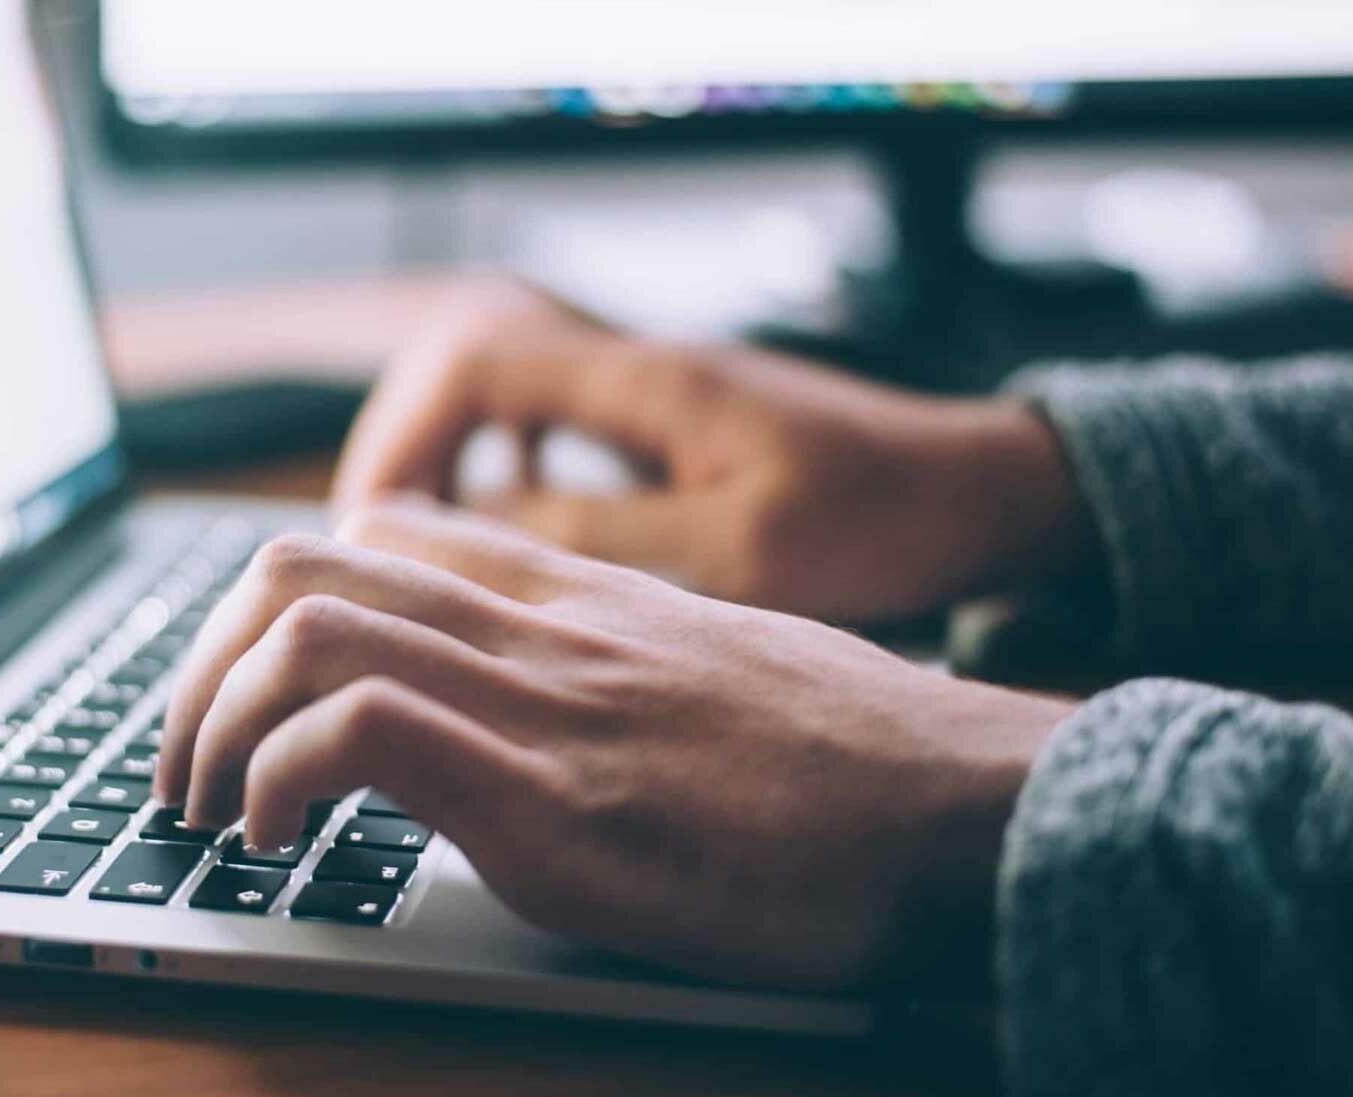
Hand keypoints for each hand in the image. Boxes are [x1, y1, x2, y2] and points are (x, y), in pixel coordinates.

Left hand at [157, 501, 1074, 988]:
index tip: (249, 690)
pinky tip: (277, 842)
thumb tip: (538, 708)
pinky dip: (276, 779)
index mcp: (577, 595)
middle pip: (302, 564)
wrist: (971, 808)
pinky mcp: (554, 800)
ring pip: (304, 626)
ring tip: (207, 808)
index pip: (379, 533)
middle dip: (200, 664)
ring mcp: (543, 703)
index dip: (275, 603)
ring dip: (210, 721)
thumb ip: (609, 662)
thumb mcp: (715, 671)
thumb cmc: (858, 760)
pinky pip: (358, 731)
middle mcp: (542, 626)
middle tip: (185, 760)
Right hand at [332, 278, 1092, 622]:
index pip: (473, 360)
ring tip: (420, 551)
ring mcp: (652, 393)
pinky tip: (509, 537)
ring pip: (503, 396)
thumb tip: (465, 532)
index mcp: (646, 382)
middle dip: (405, 448)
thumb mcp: (736, 551)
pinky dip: (505, 473)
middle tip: (374, 547)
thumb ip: (597, 538)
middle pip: (466, 366)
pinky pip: (551, 428)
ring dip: (449, 462)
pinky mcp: (670, 427)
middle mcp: (637, 369)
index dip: (402, 435)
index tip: (372, 525)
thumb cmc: (882, 520)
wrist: (979, 493)